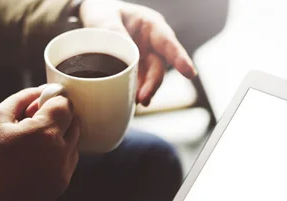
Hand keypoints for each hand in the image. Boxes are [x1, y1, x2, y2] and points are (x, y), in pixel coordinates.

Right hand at [0, 86, 79, 200]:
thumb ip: (24, 97)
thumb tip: (43, 90)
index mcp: (44, 133)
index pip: (65, 105)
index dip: (53, 99)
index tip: (40, 103)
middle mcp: (59, 153)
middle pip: (75, 123)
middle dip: (59, 116)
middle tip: (34, 120)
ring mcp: (62, 172)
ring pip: (74, 143)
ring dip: (61, 135)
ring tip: (32, 140)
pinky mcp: (60, 186)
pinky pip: (69, 162)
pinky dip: (59, 154)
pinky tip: (35, 156)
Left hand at [80, 0, 196, 105]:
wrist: (96, 21)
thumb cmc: (104, 13)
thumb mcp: (105, 17)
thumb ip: (113, 31)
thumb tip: (123, 52)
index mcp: (151, 26)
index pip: (168, 43)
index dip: (180, 59)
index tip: (190, 74)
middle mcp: (152, 45)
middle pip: (158, 67)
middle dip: (153, 84)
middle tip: (143, 98)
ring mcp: (144, 60)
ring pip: (149, 79)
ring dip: (145, 91)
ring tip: (137, 102)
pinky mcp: (135, 72)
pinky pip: (138, 84)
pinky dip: (134, 93)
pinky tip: (130, 101)